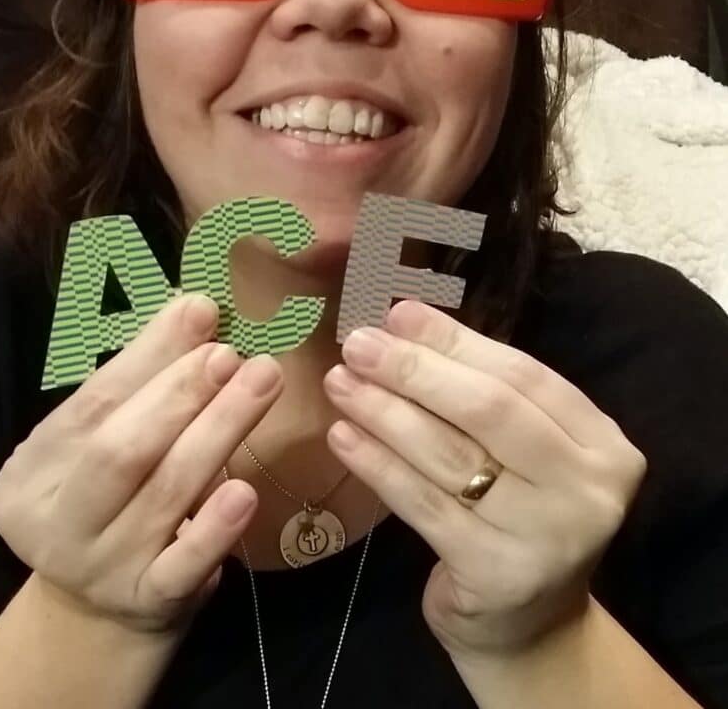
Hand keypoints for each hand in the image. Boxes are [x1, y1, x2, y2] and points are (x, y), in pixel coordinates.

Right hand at [0, 294, 282, 636]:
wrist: (98, 610)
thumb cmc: (106, 500)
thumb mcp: (98, 444)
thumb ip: (137, 384)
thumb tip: (197, 310)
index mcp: (32, 473)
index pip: (93, 405)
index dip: (150, 356)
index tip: (202, 311)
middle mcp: (60, 525)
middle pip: (122, 452)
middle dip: (181, 395)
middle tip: (232, 353)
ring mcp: (104, 569)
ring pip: (166, 495)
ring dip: (219, 432)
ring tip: (262, 382)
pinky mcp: (150, 603)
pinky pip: (183, 568)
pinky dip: (215, 530)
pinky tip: (247, 491)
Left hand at [323, 300, 646, 658]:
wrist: (526, 627)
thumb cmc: (515, 515)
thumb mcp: (518, 451)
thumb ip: (479, 390)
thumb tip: (403, 320)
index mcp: (602, 442)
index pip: (522, 374)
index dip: (455, 340)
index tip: (397, 313)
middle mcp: (588, 488)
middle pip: (489, 409)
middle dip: (415, 370)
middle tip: (358, 344)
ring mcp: (548, 534)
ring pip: (450, 454)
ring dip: (385, 411)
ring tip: (339, 382)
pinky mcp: (498, 573)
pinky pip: (423, 504)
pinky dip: (377, 464)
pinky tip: (343, 437)